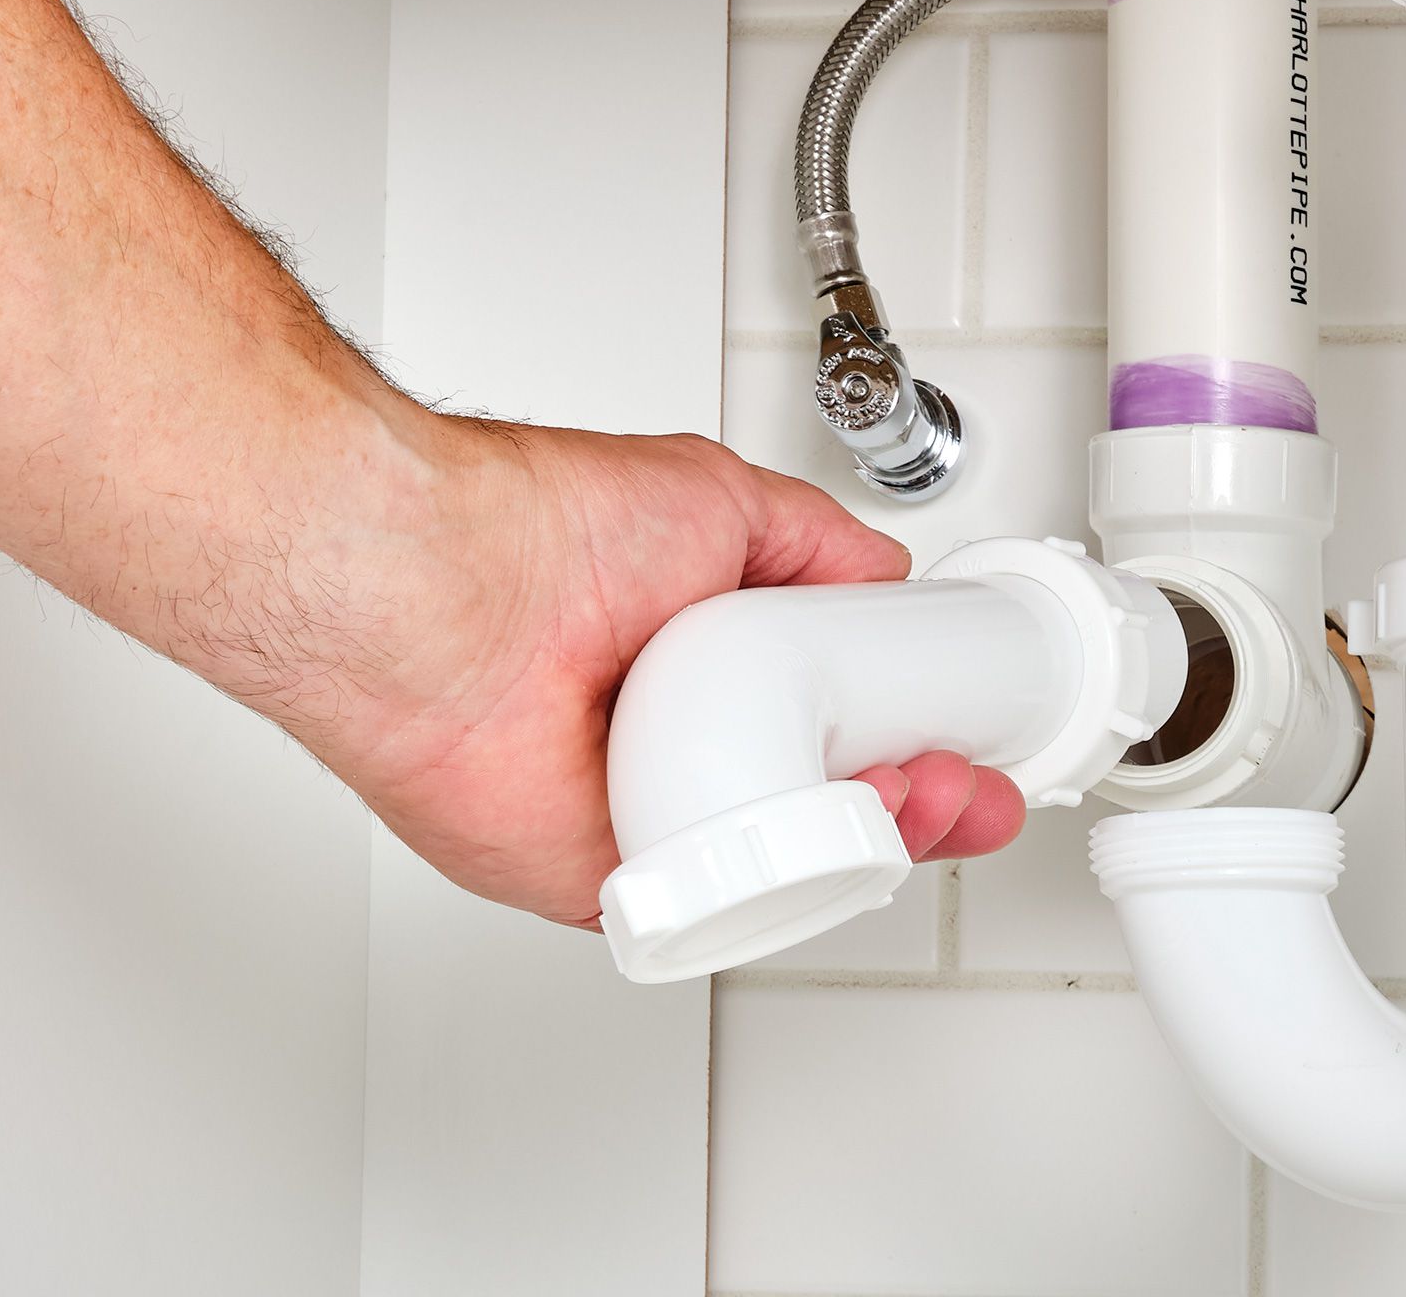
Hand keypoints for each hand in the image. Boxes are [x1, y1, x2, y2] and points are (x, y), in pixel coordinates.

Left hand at [295, 420, 1023, 926]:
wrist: (440, 589)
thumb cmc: (545, 525)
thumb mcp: (724, 498)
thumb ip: (815, 543)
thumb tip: (886, 576)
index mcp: (703, 659)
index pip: (831, 714)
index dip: (909, 729)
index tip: (964, 732)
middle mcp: (674, 737)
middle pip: (826, 800)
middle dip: (916, 799)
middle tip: (961, 785)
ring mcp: (643, 810)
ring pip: (785, 858)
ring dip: (870, 841)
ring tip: (917, 800)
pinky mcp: (602, 878)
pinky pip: (714, 906)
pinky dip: (780, 888)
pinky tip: (835, 851)